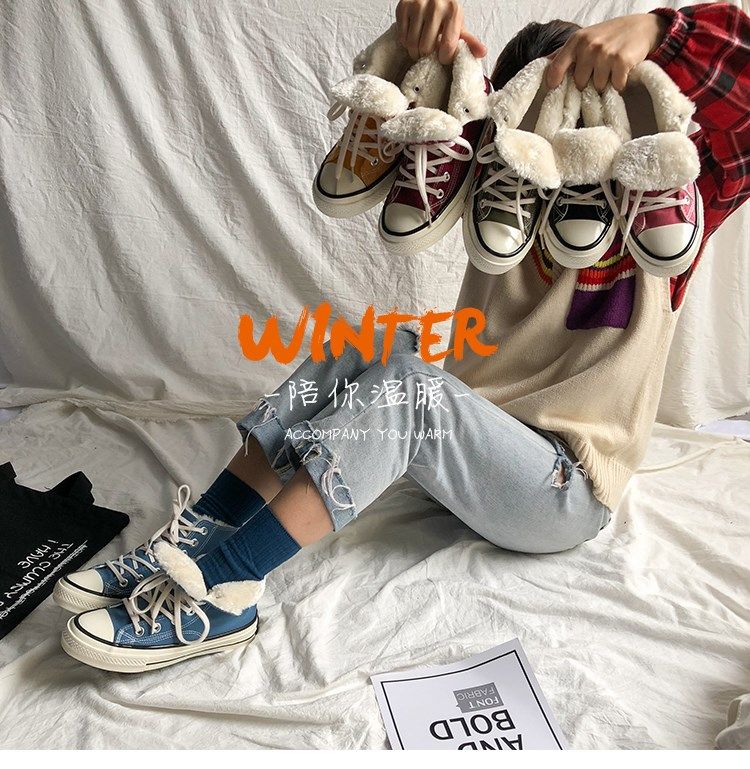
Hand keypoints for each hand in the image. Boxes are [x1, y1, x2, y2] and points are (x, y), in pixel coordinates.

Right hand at [395, 0, 486, 63]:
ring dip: (415, 50)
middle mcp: (436, 5)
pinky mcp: (404, 6)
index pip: (447, 47)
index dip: (444, 58)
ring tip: (420, 45)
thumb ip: (469, 41)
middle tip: (429, 50)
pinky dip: (406, 41)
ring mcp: (418, 4)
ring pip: (412, 44)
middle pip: (426, 48)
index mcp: (453, 11)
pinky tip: (413, 35)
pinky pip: (402, 36)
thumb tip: (482, 53)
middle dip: (427, 55)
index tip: (443, 56)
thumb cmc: (445, 13)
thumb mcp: (458, 25)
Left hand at [546, 13, 669, 91]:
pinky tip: (622, 72)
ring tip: (611, 70)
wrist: (643, 27)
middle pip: (579, 83)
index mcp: (576, 40)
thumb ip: (565, 53)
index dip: (554, 82)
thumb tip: (544, 65)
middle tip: (599, 72)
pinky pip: (615, 86)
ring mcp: (605, 53)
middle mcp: (588, 46)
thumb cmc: (610, 36)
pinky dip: (620, 84)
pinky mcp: (621, 61)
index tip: (555, 89)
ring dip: (605, 84)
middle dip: (588, 83)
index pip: (555, 67)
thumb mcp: (585, 38)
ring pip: (597, 87)